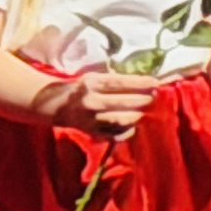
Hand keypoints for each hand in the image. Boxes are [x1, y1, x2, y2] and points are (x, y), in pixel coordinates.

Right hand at [42, 67, 163, 138]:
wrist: (55, 105)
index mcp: (91, 83)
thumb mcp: (92, 76)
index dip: (140, 83)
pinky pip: (114, 134)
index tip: (156, 83)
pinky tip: (133, 125)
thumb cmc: (79, 87)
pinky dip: (127, 131)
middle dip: (143, 100)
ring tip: (145, 110)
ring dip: (136, 115)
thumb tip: (140, 79)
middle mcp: (91, 101)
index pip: (120, 83)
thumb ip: (113, 78)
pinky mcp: (92, 132)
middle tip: (154, 97)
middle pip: (123, 102)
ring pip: (120, 119)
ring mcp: (91, 118)